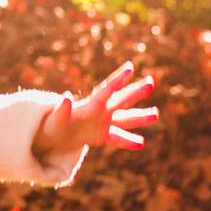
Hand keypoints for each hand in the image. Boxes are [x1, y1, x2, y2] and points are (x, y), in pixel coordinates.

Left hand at [32, 62, 157, 159]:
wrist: (55, 136)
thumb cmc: (54, 123)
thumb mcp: (57, 117)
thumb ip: (63, 108)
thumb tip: (66, 96)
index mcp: (91, 104)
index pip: (107, 89)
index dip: (118, 79)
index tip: (130, 67)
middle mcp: (101, 111)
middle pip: (121, 99)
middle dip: (135, 91)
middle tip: (151, 82)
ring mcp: (104, 123)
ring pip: (125, 118)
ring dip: (140, 117)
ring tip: (155, 113)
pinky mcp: (103, 136)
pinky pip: (118, 139)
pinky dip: (128, 141)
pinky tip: (141, 143)